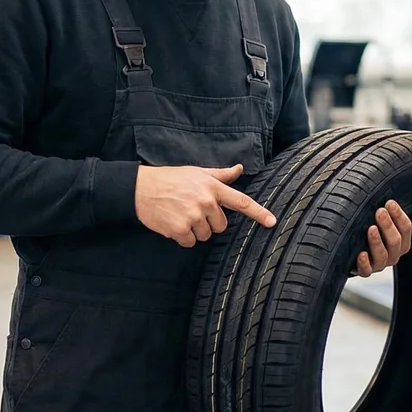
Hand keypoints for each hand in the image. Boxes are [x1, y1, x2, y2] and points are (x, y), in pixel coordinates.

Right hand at [135, 164, 275, 247]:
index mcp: (211, 187)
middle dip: (209, 222)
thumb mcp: (196, 172)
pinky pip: (190, 242)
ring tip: (180, 214)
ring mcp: (192, 216)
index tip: (272, 222)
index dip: (258, 213)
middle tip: (192, 210)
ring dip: (194, 230)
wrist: (140, 189)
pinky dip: (182, 237)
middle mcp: (205, 202)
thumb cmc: (170, 179)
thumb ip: (220, 175)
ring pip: (205, 235)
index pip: (240, 201)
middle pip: (221, 225)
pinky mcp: (179, 229)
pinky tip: (173, 223)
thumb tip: (239, 169)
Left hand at [354, 200, 411, 276]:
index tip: (390, 203)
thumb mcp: (392, 224)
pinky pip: (366, 271)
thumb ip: (410, 218)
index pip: (406, 229)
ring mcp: (378, 264)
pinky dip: (364, 264)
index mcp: (402, 243)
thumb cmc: (376, 232)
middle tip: (380, 212)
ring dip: (377, 242)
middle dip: (388, 226)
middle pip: (395, 242)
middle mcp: (392, 255)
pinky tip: (361, 254)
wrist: (351, 251)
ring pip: (382, 256)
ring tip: (371, 228)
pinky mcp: (363, 271)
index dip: (399, 216)